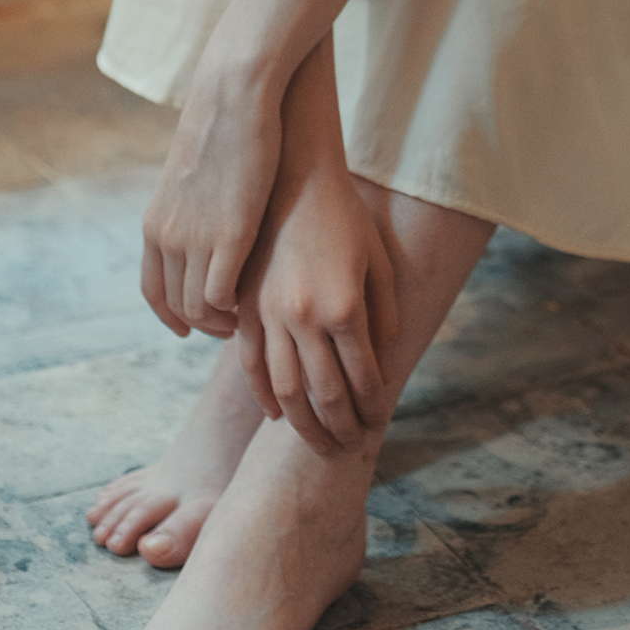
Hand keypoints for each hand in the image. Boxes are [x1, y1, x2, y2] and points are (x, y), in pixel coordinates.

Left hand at [139, 57, 283, 340]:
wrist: (235, 95)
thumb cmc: (225, 125)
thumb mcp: (196, 174)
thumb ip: (196, 205)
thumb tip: (208, 219)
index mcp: (156, 223)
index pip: (153, 290)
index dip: (171, 316)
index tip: (191, 327)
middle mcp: (167, 237)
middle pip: (176, 304)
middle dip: (203, 322)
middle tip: (232, 324)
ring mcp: (194, 239)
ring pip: (197, 307)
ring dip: (220, 321)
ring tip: (245, 318)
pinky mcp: (229, 236)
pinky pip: (221, 296)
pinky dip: (234, 310)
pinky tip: (253, 303)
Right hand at [237, 152, 399, 454]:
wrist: (291, 178)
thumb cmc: (344, 218)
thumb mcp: (378, 262)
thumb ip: (384, 316)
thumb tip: (382, 362)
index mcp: (345, 307)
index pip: (363, 378)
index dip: (372, 407)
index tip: (378, 423)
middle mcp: (305, 319)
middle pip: (324, 394)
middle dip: (341, 429)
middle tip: (349, 451)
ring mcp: (270, 315)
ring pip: (285, 390)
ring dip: (304, 426)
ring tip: (320, 446)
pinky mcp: (245, 309)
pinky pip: (252, 364)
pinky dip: (264, 395)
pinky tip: (277, 415)